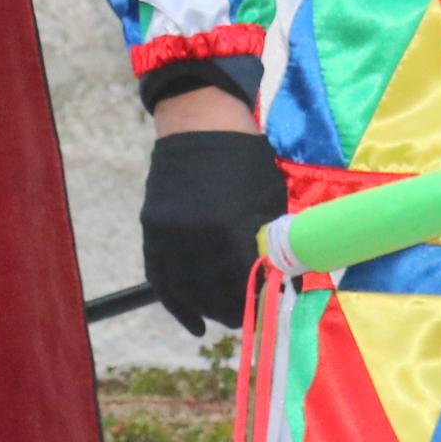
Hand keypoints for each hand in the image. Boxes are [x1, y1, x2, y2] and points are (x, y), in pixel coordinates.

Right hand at [141, 124, 286, 335]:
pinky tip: (190, 319)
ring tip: (220, 319)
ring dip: (203, 310)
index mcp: (227, 231)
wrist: (200, 122)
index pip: (242, 285)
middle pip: (211, 294)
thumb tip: (288, 280)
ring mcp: (167, 235)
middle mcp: (193, 239)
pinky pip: (159, 277)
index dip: (255, 302)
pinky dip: (173, 301)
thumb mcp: (269, 200)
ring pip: (183, 291)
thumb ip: (273, 242)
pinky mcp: (152, 229)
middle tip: (244, 318)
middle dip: (230, 311)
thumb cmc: (245, 160)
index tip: (265, 308)